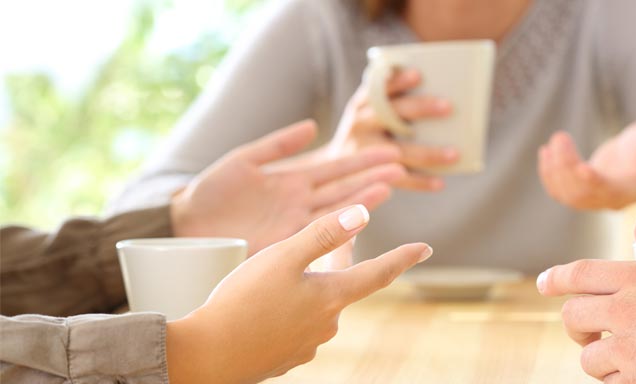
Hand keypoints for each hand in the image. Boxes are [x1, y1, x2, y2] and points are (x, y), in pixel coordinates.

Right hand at [166, 205, 432, 383]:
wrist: (207, 357)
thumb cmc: (243, 302)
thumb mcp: (282, 257)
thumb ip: (323, 234)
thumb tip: (362, 213)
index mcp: (331, 297)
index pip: (379, 273)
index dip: (403, 257)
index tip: (425, 248)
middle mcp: (327, 324)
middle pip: (341, 285)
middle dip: (335, 263)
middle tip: (329, 244)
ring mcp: (307, 344)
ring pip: (317, 305)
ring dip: (308, 288)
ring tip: (279, 277)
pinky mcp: (287, 357)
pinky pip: (296, 325)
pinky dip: (289, 310)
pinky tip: (265, 307)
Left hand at [170, 120, 405, 253]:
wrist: (185, 227)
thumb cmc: (209, 192)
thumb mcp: (244, 160)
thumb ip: (278, 144)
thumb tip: (312, 126)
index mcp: (290, 179)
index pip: (333, 167)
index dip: (360, 160)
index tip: (388, 151)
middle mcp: (299, 202)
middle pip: (342, 187)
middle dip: (371, 175)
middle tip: (402, 164)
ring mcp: (294, 223)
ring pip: (336, 210)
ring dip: (363, 197)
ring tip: (391, 184)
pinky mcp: (285, 242)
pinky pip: (318, 232)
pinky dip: (340, 224)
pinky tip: (361, 216)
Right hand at [329, 68, 458, 191]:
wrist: (336, 168)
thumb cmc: (368, 133)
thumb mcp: (369, 112)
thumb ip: (392, 101)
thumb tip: (438, 93)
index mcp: (362, 104)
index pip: (381, 87)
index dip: (398, 81)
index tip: (417, 74)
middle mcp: (360, 124)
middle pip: (393, 114)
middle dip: (421, 108)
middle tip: (449, 107)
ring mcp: (362, 151)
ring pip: (399, 151)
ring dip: (428, 153)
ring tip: (454, 154)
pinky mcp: (369, 175)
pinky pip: (399, 179)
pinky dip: (420, 181)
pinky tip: (440, 182)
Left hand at [538, 119, 635, 209]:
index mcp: (634, 190)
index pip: (610, 191)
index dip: (593, 182)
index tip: (580, 166)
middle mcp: (612, 201)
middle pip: (582, 194)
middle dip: (566, 166)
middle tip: (560, 137)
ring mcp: (595, 201)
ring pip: (568, 195)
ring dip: (554, 169)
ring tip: (555, 140)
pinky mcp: (581, 194)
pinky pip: (559, 192)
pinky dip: (548, 174)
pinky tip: (545, 152)